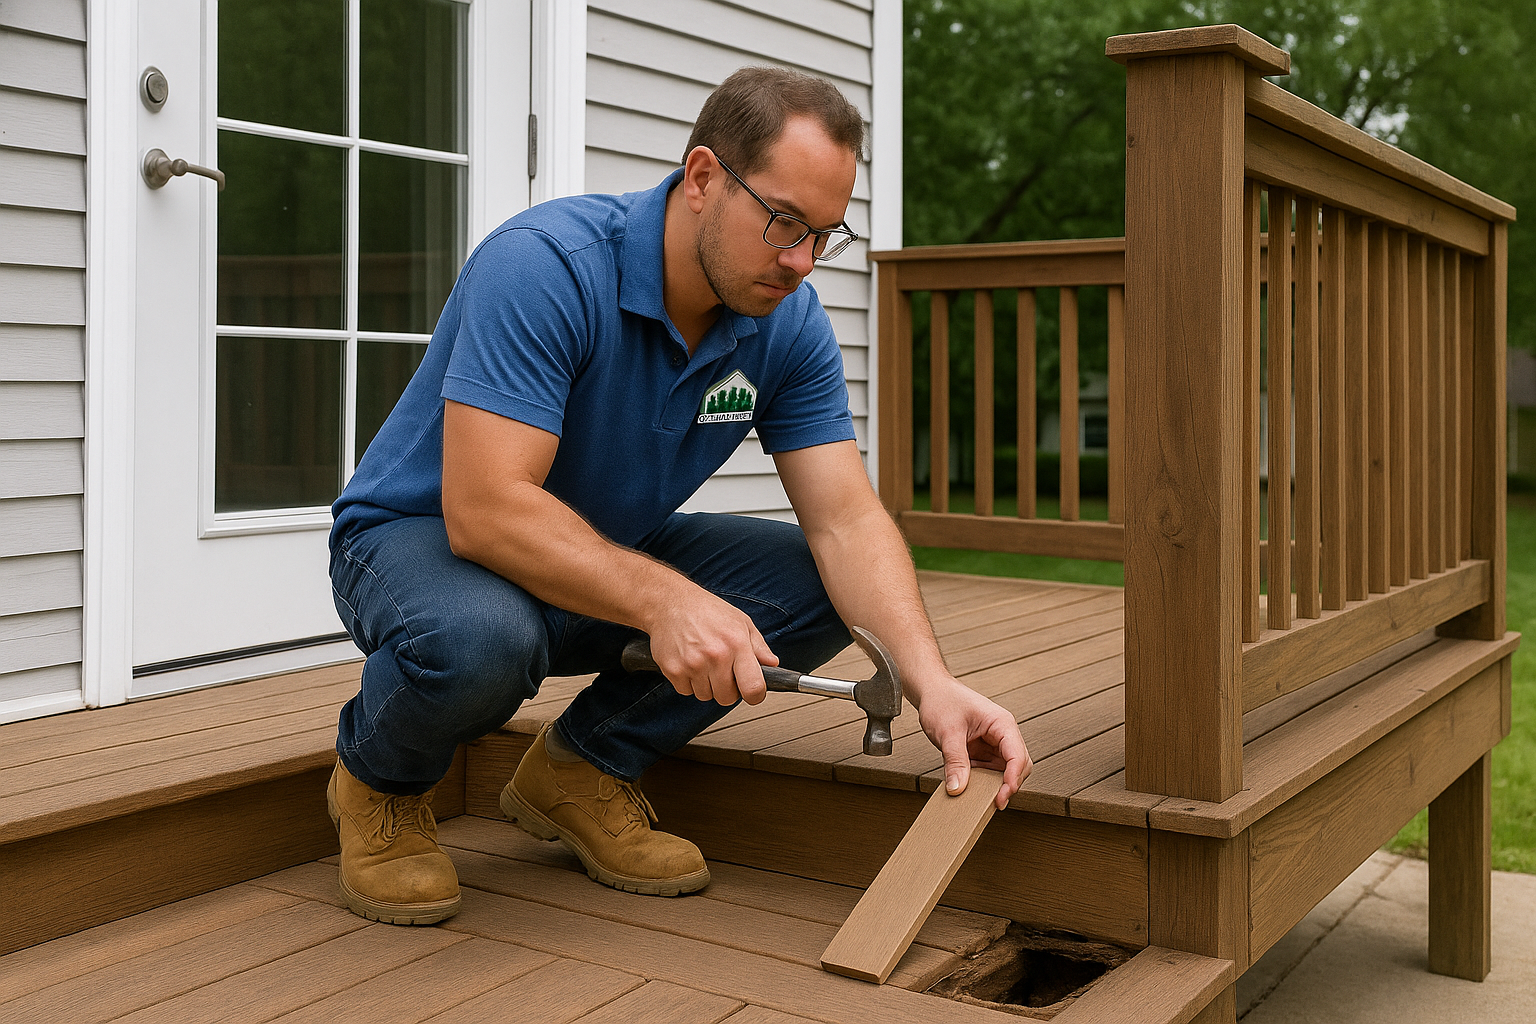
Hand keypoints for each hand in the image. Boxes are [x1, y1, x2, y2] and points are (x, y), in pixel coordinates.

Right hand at [644, 589, 777, 706]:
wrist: (670, 602)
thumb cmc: (706, 610)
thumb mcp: (740, 622)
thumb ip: (759, 646)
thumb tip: (772, 664)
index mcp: (736, 644)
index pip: (753, 687)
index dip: (755, 695)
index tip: (752, 693)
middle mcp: (715, 656)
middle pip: (727, 698)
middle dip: (727, 689)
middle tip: (722, 671)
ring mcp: (693, 664)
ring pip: (705, 696)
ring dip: (706, 685)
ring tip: (704, 663)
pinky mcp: (673, 670)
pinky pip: (686, 691)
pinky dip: (688, 682)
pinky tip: (689, 663)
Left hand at [915, 679, 1031, 809]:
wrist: (931, 691)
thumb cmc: (942, 701)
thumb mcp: (947, 732)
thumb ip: (955, 761)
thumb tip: (958, 788)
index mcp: (1001, 723)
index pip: (1017, 755)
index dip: (1013, 778)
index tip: (1002, 795)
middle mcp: (1003, 733)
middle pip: (1019, 765)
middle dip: (1010, 784)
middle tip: (995, 802)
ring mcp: (994, 743)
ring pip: (1006, 770)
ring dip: (996, 783)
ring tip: (982, 796)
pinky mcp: (984, 750)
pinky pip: (991, 770)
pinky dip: (984, 780)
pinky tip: (973, 786)